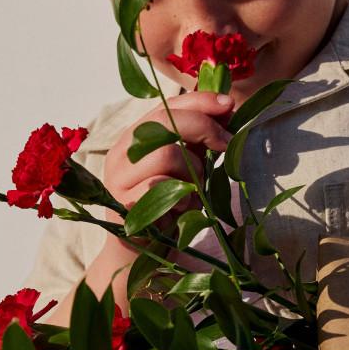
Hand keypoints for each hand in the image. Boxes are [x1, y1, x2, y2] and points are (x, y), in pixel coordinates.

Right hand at [94, 90, 239, 209]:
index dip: (200, 101)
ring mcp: (119, 177)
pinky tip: (183, 208)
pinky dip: (183, 197)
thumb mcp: (188, 164)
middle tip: (226, 144)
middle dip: (204, 128)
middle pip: (163, 122)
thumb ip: (200, 137)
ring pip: (166, 155)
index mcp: (134, 138)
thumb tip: (227, 107)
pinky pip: (161, 187)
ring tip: (194, 190)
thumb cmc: (169, 204)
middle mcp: (121, 153)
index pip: (165, 106)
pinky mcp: (123, 202)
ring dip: (193, 171)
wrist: (143, 248)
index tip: (229, 105)